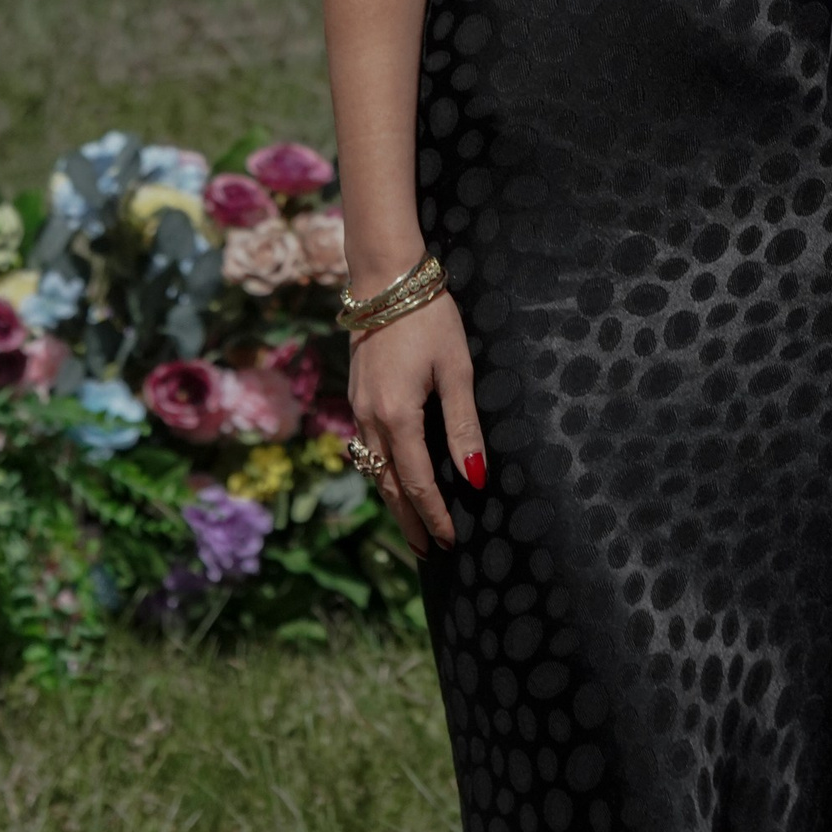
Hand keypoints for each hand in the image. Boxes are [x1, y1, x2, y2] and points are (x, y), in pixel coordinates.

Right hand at [348, 288, 485, 551]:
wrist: (385, 278)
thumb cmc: (429, 318)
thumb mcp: (456, 369)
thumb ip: (463, 425)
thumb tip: (475, 476)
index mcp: (397, 416)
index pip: (416, 483)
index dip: (434, 515)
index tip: (450, 542)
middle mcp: (370, 419)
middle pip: (388, 486)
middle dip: (409, 521)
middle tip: (428, 553)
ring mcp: (358, 408)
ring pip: (373, 469)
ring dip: (392, 500)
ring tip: (412, 525)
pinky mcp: (356, 395)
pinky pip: (366, 448)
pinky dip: (381, 472)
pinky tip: (393, 477)